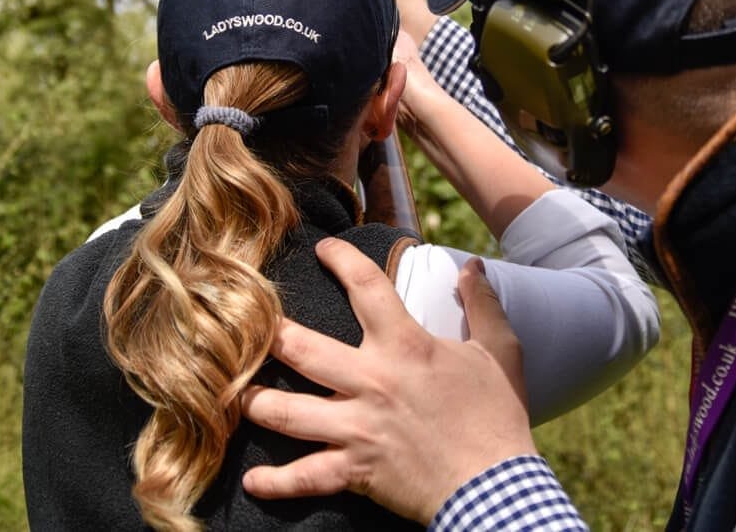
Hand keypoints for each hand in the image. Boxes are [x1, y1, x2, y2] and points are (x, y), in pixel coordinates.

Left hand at [241, 240, 535, 523]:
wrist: (497, 486)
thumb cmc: (498, 417)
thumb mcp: (501, 352)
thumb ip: (483, 305)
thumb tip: (473, 267)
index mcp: (405, 345)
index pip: (365, 285)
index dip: (340, 258)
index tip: (323, 249)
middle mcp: (371, 381)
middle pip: (300, 348)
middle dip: (268, 334)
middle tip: (246, 326)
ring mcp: (357, 428)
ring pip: (287, 412)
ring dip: (255, 403)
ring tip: (235, 394)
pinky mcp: (356, 470)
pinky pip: (305, 476)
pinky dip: (276, 482)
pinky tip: (254, 480)